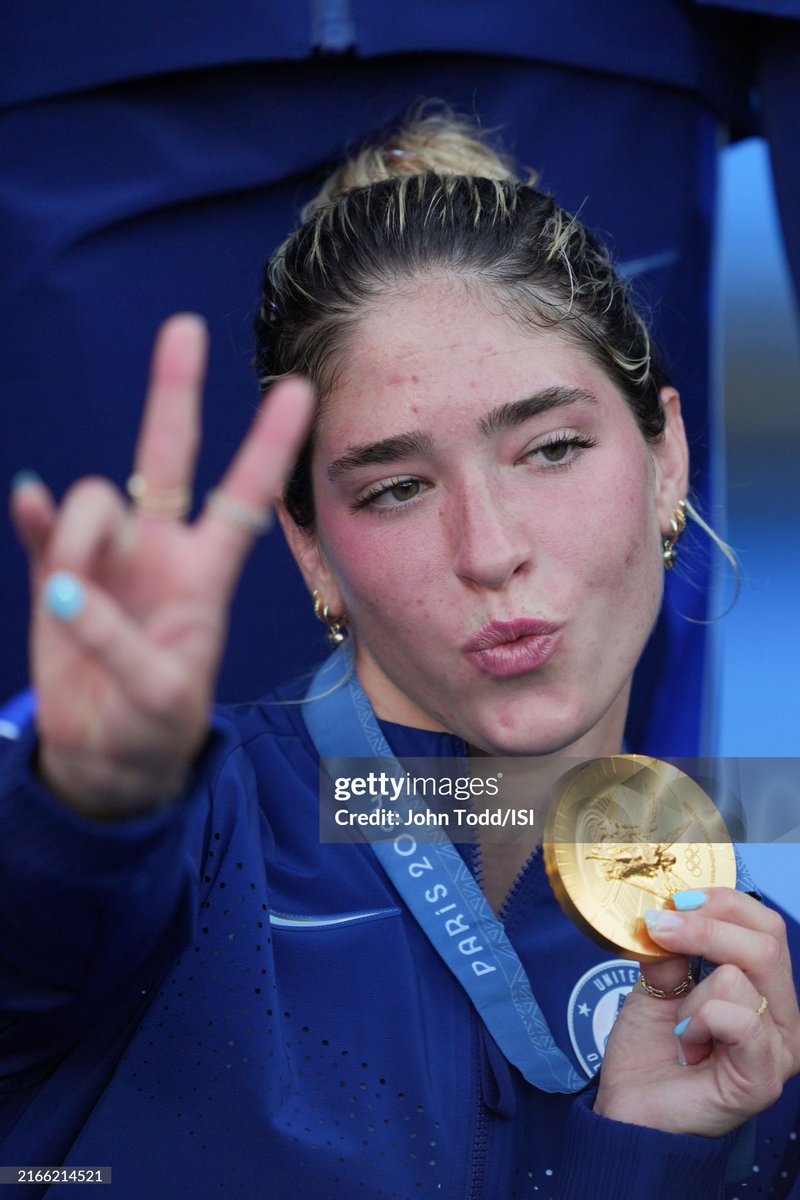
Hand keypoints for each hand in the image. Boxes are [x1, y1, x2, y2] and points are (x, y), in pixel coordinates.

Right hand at [10, 315, 313, 817]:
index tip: (297, 391)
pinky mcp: (57, 574)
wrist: (107, 756)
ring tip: (72, 602)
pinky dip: (36, 515)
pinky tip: (30, 505)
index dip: (268, 446)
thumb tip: (68, 589)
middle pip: (169, 457)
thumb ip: (117, 643)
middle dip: (174, 393)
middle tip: (184, 327)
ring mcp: (108, 558)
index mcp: (204, 576)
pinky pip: (42, 527)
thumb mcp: (156, 697)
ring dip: (78, 540)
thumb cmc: (155, 727)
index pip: (244, 498)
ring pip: (92, 501)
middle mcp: (160, 551)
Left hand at [594, 888, 799, 1136]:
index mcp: (763, 988)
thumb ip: (672, 951)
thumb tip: (671, 915)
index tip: (676, 900)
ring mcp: (778, 1048)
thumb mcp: (656, 983)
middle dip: (703, 928)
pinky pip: (740, 1020)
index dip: (723, 903)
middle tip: (660, 930)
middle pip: (764, 943)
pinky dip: (701, 1020)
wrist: (631, 1110)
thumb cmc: (651, 1051)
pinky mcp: (764, 1077)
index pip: (765, 925)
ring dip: (691, 996)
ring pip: (738, 978)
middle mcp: (782, 1016)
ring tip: (680, 1026)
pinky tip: (688, 1042)